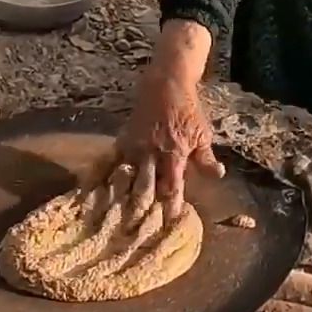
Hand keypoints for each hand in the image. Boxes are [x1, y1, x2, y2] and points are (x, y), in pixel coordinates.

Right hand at [114, 22, 224, 218]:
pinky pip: (111, 160)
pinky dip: (103, 175)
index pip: (173, 185)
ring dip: (121, 197)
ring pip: (126, 176)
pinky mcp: (123, 138)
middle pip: (146, 186)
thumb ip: (205, 158)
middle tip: (136, 230)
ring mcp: (135, 145)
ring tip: (113, 218)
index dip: (171, 205)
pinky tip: (93, 191)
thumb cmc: (188, 109)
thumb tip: (218, 176)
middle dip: (142, 208)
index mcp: (175, 153)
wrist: (167, 81)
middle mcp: (152, 152)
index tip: (168, 224)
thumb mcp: (202, 133)